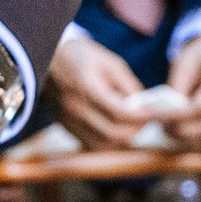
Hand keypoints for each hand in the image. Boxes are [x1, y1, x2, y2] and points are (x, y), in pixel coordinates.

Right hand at [47, 23, 149, 150]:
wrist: (46, 58)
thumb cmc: (81, 56)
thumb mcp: (109, 62)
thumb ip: (128, 85)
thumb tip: (144, 106)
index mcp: (87, 86)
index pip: (119, 113)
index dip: (141, 116)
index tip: (154, 114)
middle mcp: (76, 107)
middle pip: (112, 133)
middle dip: (134, 130)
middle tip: (145, 120)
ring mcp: (69, 120)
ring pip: (102, 145)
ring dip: (122, 139)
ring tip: (131, 125)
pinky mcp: (66, 127)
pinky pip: (91, 144)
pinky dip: (108, 142)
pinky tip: (115, 128)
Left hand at [162, 31, 200, 152]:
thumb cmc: (199, 56)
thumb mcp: (185, 62)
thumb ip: (178, 87)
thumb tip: (167, 112)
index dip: (176, 115)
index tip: (154, 116)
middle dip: (180, 131)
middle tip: (159, 126)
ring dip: (186, 142)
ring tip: (166, 131)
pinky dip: (194, 146)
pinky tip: (177, 137)